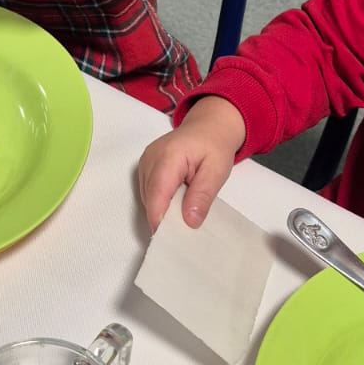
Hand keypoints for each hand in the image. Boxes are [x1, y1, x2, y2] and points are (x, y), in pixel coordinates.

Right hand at [137, 96, 247, 230]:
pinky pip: (148, 190)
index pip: (158, 193)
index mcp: (169, 156)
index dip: (159, 217)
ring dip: (160, 209)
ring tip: (178, 221)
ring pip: (146, 196)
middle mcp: (151, 158)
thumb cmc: (215, 146)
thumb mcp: (217, 171)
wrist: (209, 125)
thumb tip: (189, 221)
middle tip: (180, 235)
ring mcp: (145, 160)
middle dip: (161, 217)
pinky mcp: (145, 164)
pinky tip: (173, 206)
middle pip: (149, 197)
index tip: (166, 239)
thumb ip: (202, 195)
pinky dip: (159, 201)